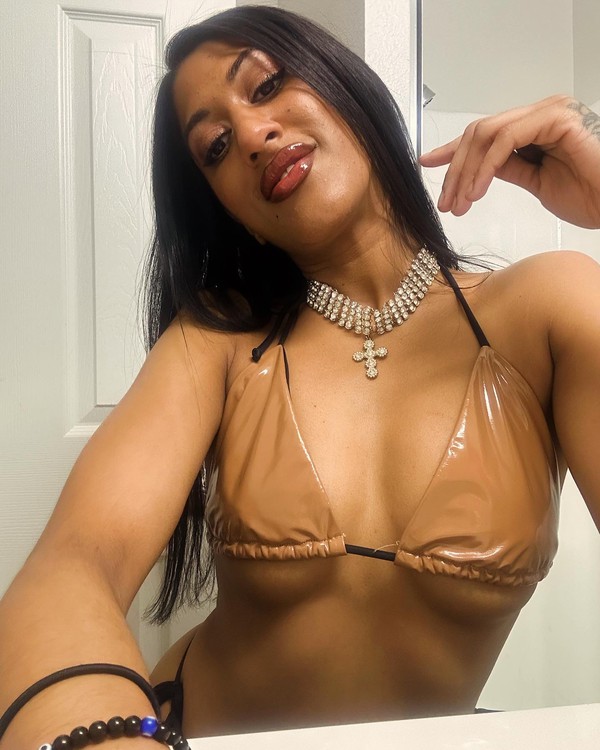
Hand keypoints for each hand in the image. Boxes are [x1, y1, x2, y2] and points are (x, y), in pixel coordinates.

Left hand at [419, 95, 599, 228]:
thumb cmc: (590, 196)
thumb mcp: (536, 184)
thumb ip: (508, 169)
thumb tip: (477, 170)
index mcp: (535, 128)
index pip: (484, 134)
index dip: (454, 150)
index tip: (427, 164)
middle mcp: (540, 114)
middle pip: (480, 132)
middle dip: (455, 169)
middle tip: (446, 202)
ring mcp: (548, 112)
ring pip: (487, 133)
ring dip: (466, 171)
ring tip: (459, 203)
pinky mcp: (556, 118)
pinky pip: (506, 139)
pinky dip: (485, 166)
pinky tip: (476, 191)